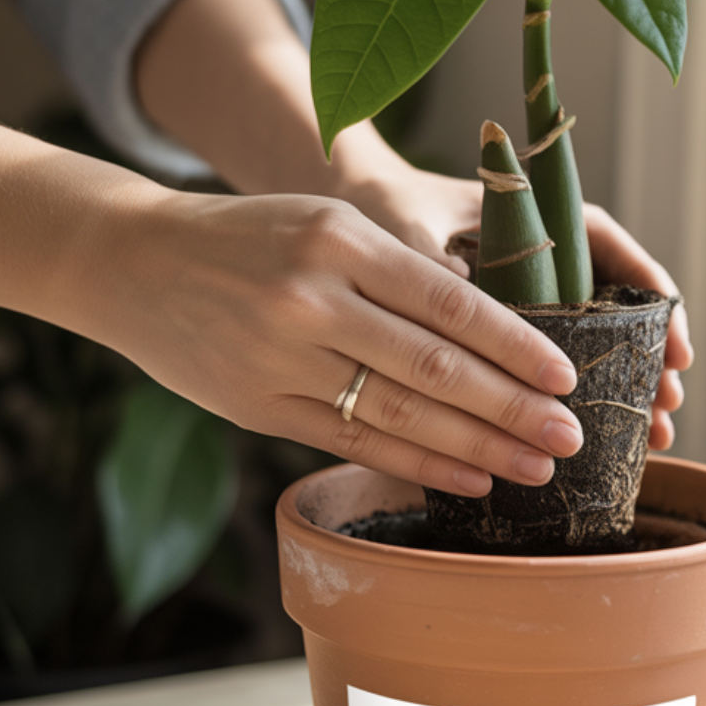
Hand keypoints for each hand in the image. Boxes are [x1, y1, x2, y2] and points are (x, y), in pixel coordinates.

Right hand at [106, 190, 585, 496]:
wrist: (135, 262)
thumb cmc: (251, 239)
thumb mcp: (327, 227)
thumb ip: (400, 273)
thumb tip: (494, 335)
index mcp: (341, 240)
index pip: (451, 302)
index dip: (516, 345)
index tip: (566, 376)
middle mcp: (313, 299)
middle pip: (436, 367)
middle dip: (513, 408)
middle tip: (570, 436)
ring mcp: (282, 359)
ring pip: (401, 415)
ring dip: (478, 448)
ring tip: (534, 466)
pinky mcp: (260, 408)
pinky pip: (355, 445)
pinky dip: (418, 466)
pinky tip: (468, 478)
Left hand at [352, 167, 692, 451]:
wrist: (356, 212)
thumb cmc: (388, 207)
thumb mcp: (410, 227)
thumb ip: (432, 258)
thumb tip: (462, 294)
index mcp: (538, 218)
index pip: (614, 252)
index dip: (654, 300)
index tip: (675, 345)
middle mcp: (544, 259)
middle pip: (617, 308)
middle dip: (650, 359)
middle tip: (669, 405)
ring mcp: (530, 299)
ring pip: (594, 344)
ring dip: (626, 387)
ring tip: (652, 436)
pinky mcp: (504, 336)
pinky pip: (551, 368)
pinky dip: (577, 401)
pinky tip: (599, 440)